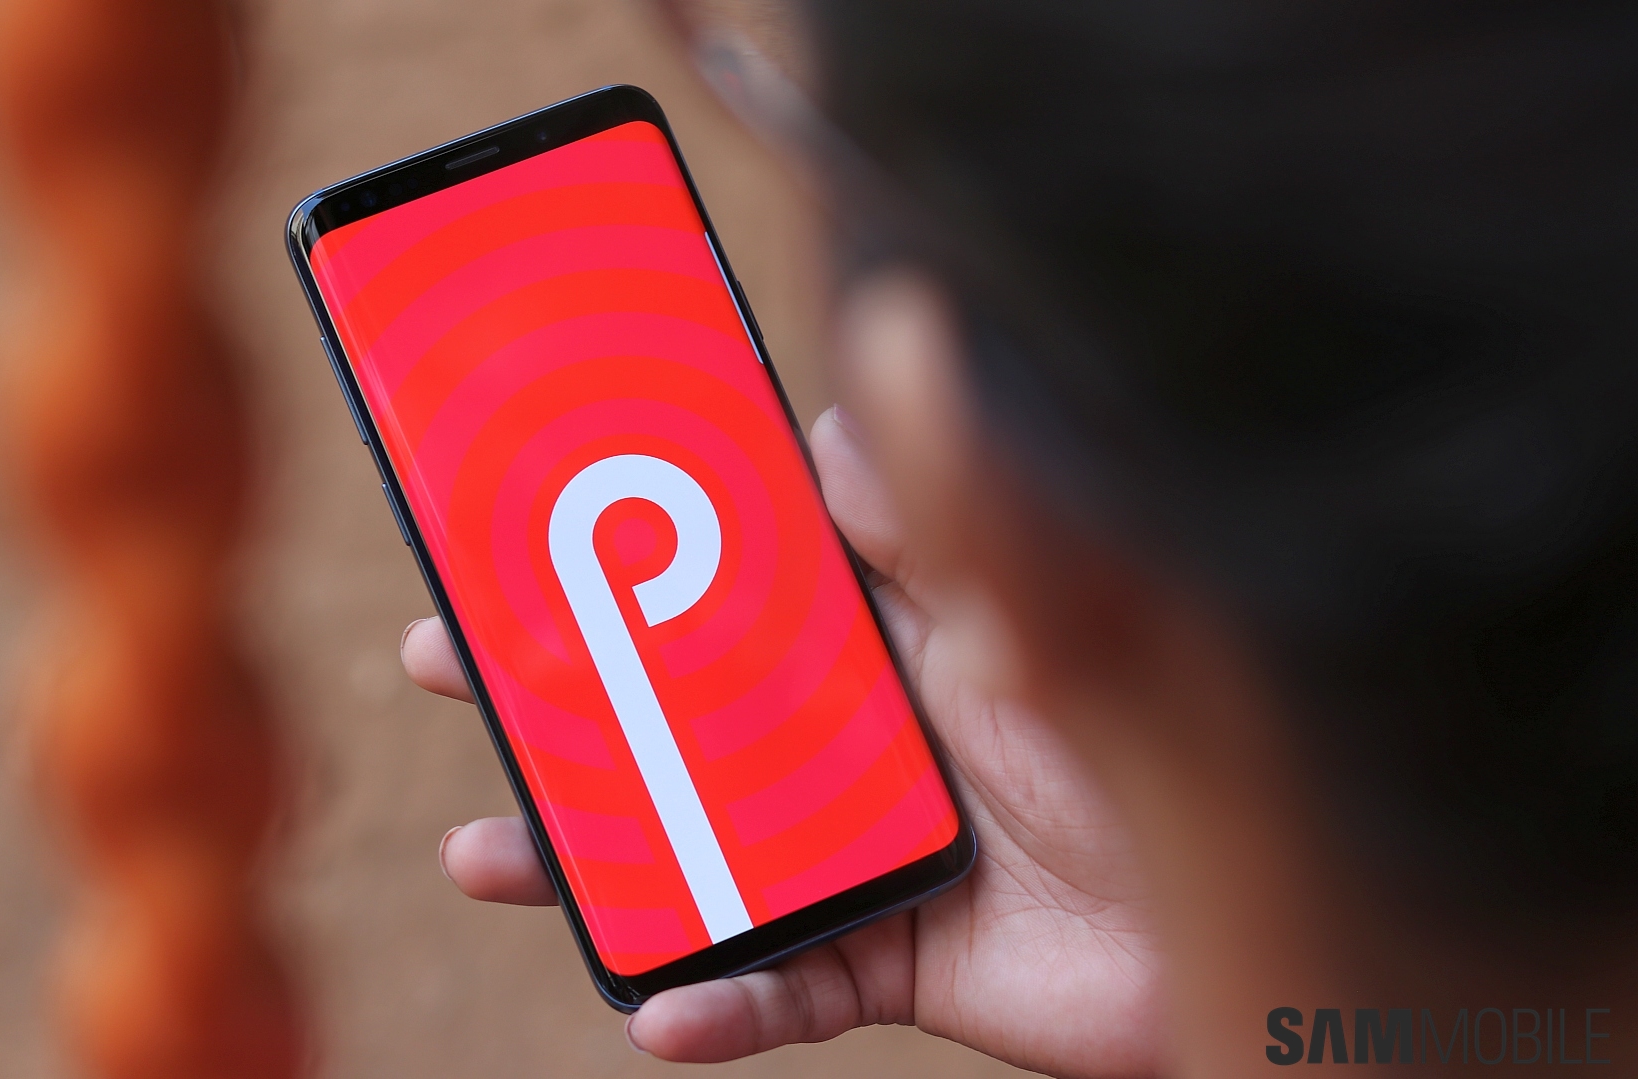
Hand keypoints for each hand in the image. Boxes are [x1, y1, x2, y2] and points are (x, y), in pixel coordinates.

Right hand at [402, 408, 1161, 1077]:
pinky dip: (719, 1006)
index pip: (726, 580)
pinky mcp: (887, 961)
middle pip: (672, 713)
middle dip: (554, 692)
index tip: (523, 511)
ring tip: (480, 851)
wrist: (1265, 913)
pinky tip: (660, 1013)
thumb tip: (823, 426)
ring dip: (584, 859)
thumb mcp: (1031, 606)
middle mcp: (851, 738)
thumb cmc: (1154, 737)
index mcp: (879, 636)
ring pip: (691, 853)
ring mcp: (857, 851)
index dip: (626, 548)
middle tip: (441, 654)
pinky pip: (782, 992)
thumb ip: (932, 524)